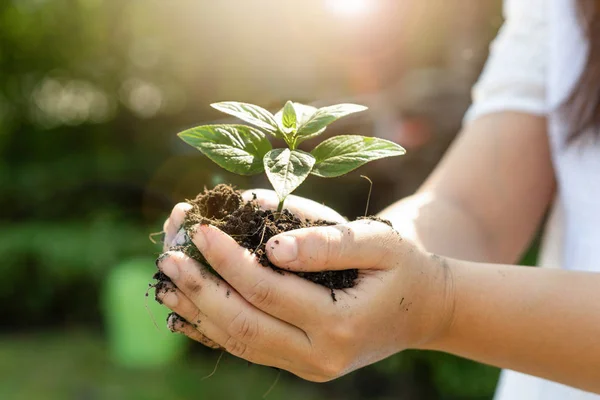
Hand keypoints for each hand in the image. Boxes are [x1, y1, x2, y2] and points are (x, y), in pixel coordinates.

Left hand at [157, 191, 453, 380]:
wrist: (424, 310)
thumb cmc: (403, 269)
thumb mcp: (378, 244)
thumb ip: (328, 244)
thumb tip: (272, 246)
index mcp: (340, 325)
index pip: (268, 291)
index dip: (228, 260)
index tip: (201, 229)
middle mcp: (319, 356)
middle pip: (243, 325)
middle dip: (200, 288)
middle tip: (168, 255)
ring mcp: (307, 366)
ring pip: (239, 342)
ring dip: (198, 310)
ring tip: (165, 282)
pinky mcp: (299, 363)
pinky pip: (248, 349)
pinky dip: (213, 331)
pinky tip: (186, 313)